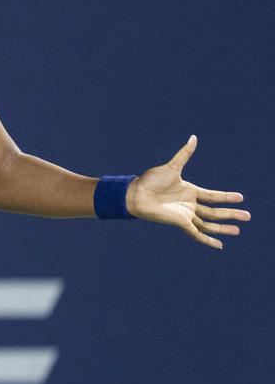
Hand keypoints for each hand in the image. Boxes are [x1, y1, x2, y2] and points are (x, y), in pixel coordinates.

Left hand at [126, 135, 249, 248]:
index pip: (213, 196)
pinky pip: (197, 233)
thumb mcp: (172, 167)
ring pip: (209, 223)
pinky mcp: (180, 223)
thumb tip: (194, 137)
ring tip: (238, 230)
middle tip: (248, 217)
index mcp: (190, 191)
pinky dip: (207, 240)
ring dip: (223, 228)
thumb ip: (185, 154)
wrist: (136, 194)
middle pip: (215, 211)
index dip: (226, 197)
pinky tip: (219, 245)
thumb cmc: (150, 181)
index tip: (241, 198)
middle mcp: (189, 204)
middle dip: (231, 214)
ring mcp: (186, 214)